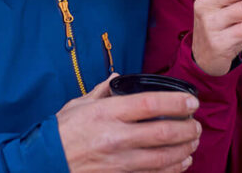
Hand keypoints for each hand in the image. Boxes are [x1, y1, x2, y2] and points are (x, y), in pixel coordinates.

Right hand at [57, 74, 201, 171]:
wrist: (46, 162)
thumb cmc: (61, 132)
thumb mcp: (79, 104)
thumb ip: (102, 91)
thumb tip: (116, 78)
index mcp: (106, 113)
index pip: (149, 104)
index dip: (175, 102)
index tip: (190, 101)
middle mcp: (115, 136)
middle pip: (163, 132)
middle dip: (187, 127)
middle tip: (196, 123)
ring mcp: (119, 160)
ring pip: (163, 156)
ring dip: (184, 148)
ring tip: (193, 141)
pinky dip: (172, 168)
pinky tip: (182, 161)